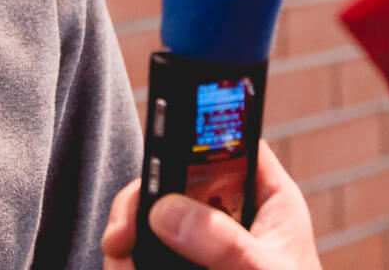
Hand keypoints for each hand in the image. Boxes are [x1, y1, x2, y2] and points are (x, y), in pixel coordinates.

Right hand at [101, 140, 322, 269]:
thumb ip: (223, 242)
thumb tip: (165, 210)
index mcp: (268, 199)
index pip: (233, 143)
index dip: (198, 131)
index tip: (159, 143)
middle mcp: (233, 214)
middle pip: (175, 179)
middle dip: (141, 202)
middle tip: (121, 233)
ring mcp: (206, 243)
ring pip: (153, 221)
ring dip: (128, 239)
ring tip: (120, 266)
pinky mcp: (184, 267)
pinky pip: (148, 255)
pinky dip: (131, 265)